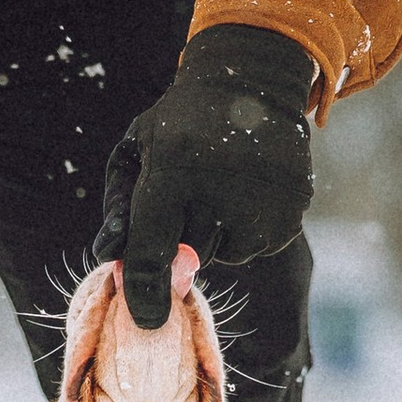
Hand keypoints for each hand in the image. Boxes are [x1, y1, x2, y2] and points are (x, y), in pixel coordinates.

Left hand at [93, 26, 316, 329]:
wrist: (253, 82)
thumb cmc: (179, 123)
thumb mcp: (136, 149)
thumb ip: (118, 207)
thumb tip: (108, 259)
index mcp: (175, 169)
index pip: (152, 249)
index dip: (143, 289)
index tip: (145, 320)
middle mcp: (224, 189)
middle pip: (188, 256)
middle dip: (178, 238)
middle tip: (186, 194)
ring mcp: (264, 203)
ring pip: (223, 255)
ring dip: (213, 233)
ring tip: (218, 185)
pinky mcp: (292, 213)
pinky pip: (253, 247)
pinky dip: (243, 229)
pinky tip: (245, 190)